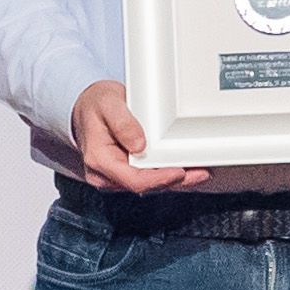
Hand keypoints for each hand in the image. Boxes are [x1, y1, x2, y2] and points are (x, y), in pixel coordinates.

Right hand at [69, 78, 196, 194]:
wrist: (88, 108)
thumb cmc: (95, 106)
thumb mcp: (107, 103)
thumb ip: (122, 122)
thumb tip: (139, 144)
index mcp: (99, 160)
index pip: (132, 180)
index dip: (158, 179)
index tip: (179, 172)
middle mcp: (107, 175)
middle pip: (146, 186)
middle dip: (175, 181)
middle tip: (201, 172)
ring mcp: (118, 176)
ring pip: (151, 185)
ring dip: (177, 180)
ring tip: (201, 172)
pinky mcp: (128, 172)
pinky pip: (151, 178)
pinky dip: (170, 175)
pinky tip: (189, 170)